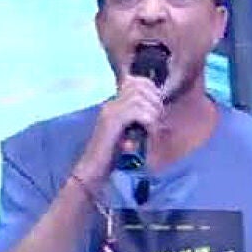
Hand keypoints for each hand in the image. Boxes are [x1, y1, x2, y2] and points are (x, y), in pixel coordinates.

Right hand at [72, 75, 162, 191]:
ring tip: (154, 128)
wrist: (93, 169)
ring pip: (139, 98)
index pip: (136, 81)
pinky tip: (149, 133)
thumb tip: (158, 111)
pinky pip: (136, 111)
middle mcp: (111, 104)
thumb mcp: (129, 133)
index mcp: (114, 104)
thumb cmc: (112, 156)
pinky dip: (148, 121)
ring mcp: (110, 112)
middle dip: (155, 101)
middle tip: (158, 119)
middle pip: (139, 86)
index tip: (159, 108)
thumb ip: (138, 120)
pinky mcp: (112, 122)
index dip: (152, 90)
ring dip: (153, 112)